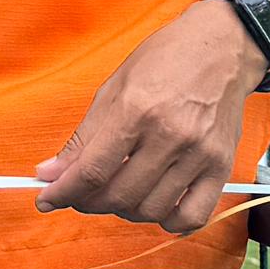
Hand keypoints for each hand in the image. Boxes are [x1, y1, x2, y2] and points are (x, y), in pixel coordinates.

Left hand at [36, 0, 258, 232]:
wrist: (223, 47)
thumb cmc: (165, 60)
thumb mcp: (114, 88)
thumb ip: (83, 137)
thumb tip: (50, 173)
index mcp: (137, 109)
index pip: (91, 170)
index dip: (63, 192)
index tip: (46, 199)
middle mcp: (170, 135)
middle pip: (118, 194)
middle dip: (88, 202)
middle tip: (80, 194)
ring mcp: (200, 153)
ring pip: (150, 210)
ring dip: (124, 210)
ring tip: (117, 192)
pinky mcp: (222, 166)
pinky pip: (192, 216)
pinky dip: (168, 221)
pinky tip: (154, 204)